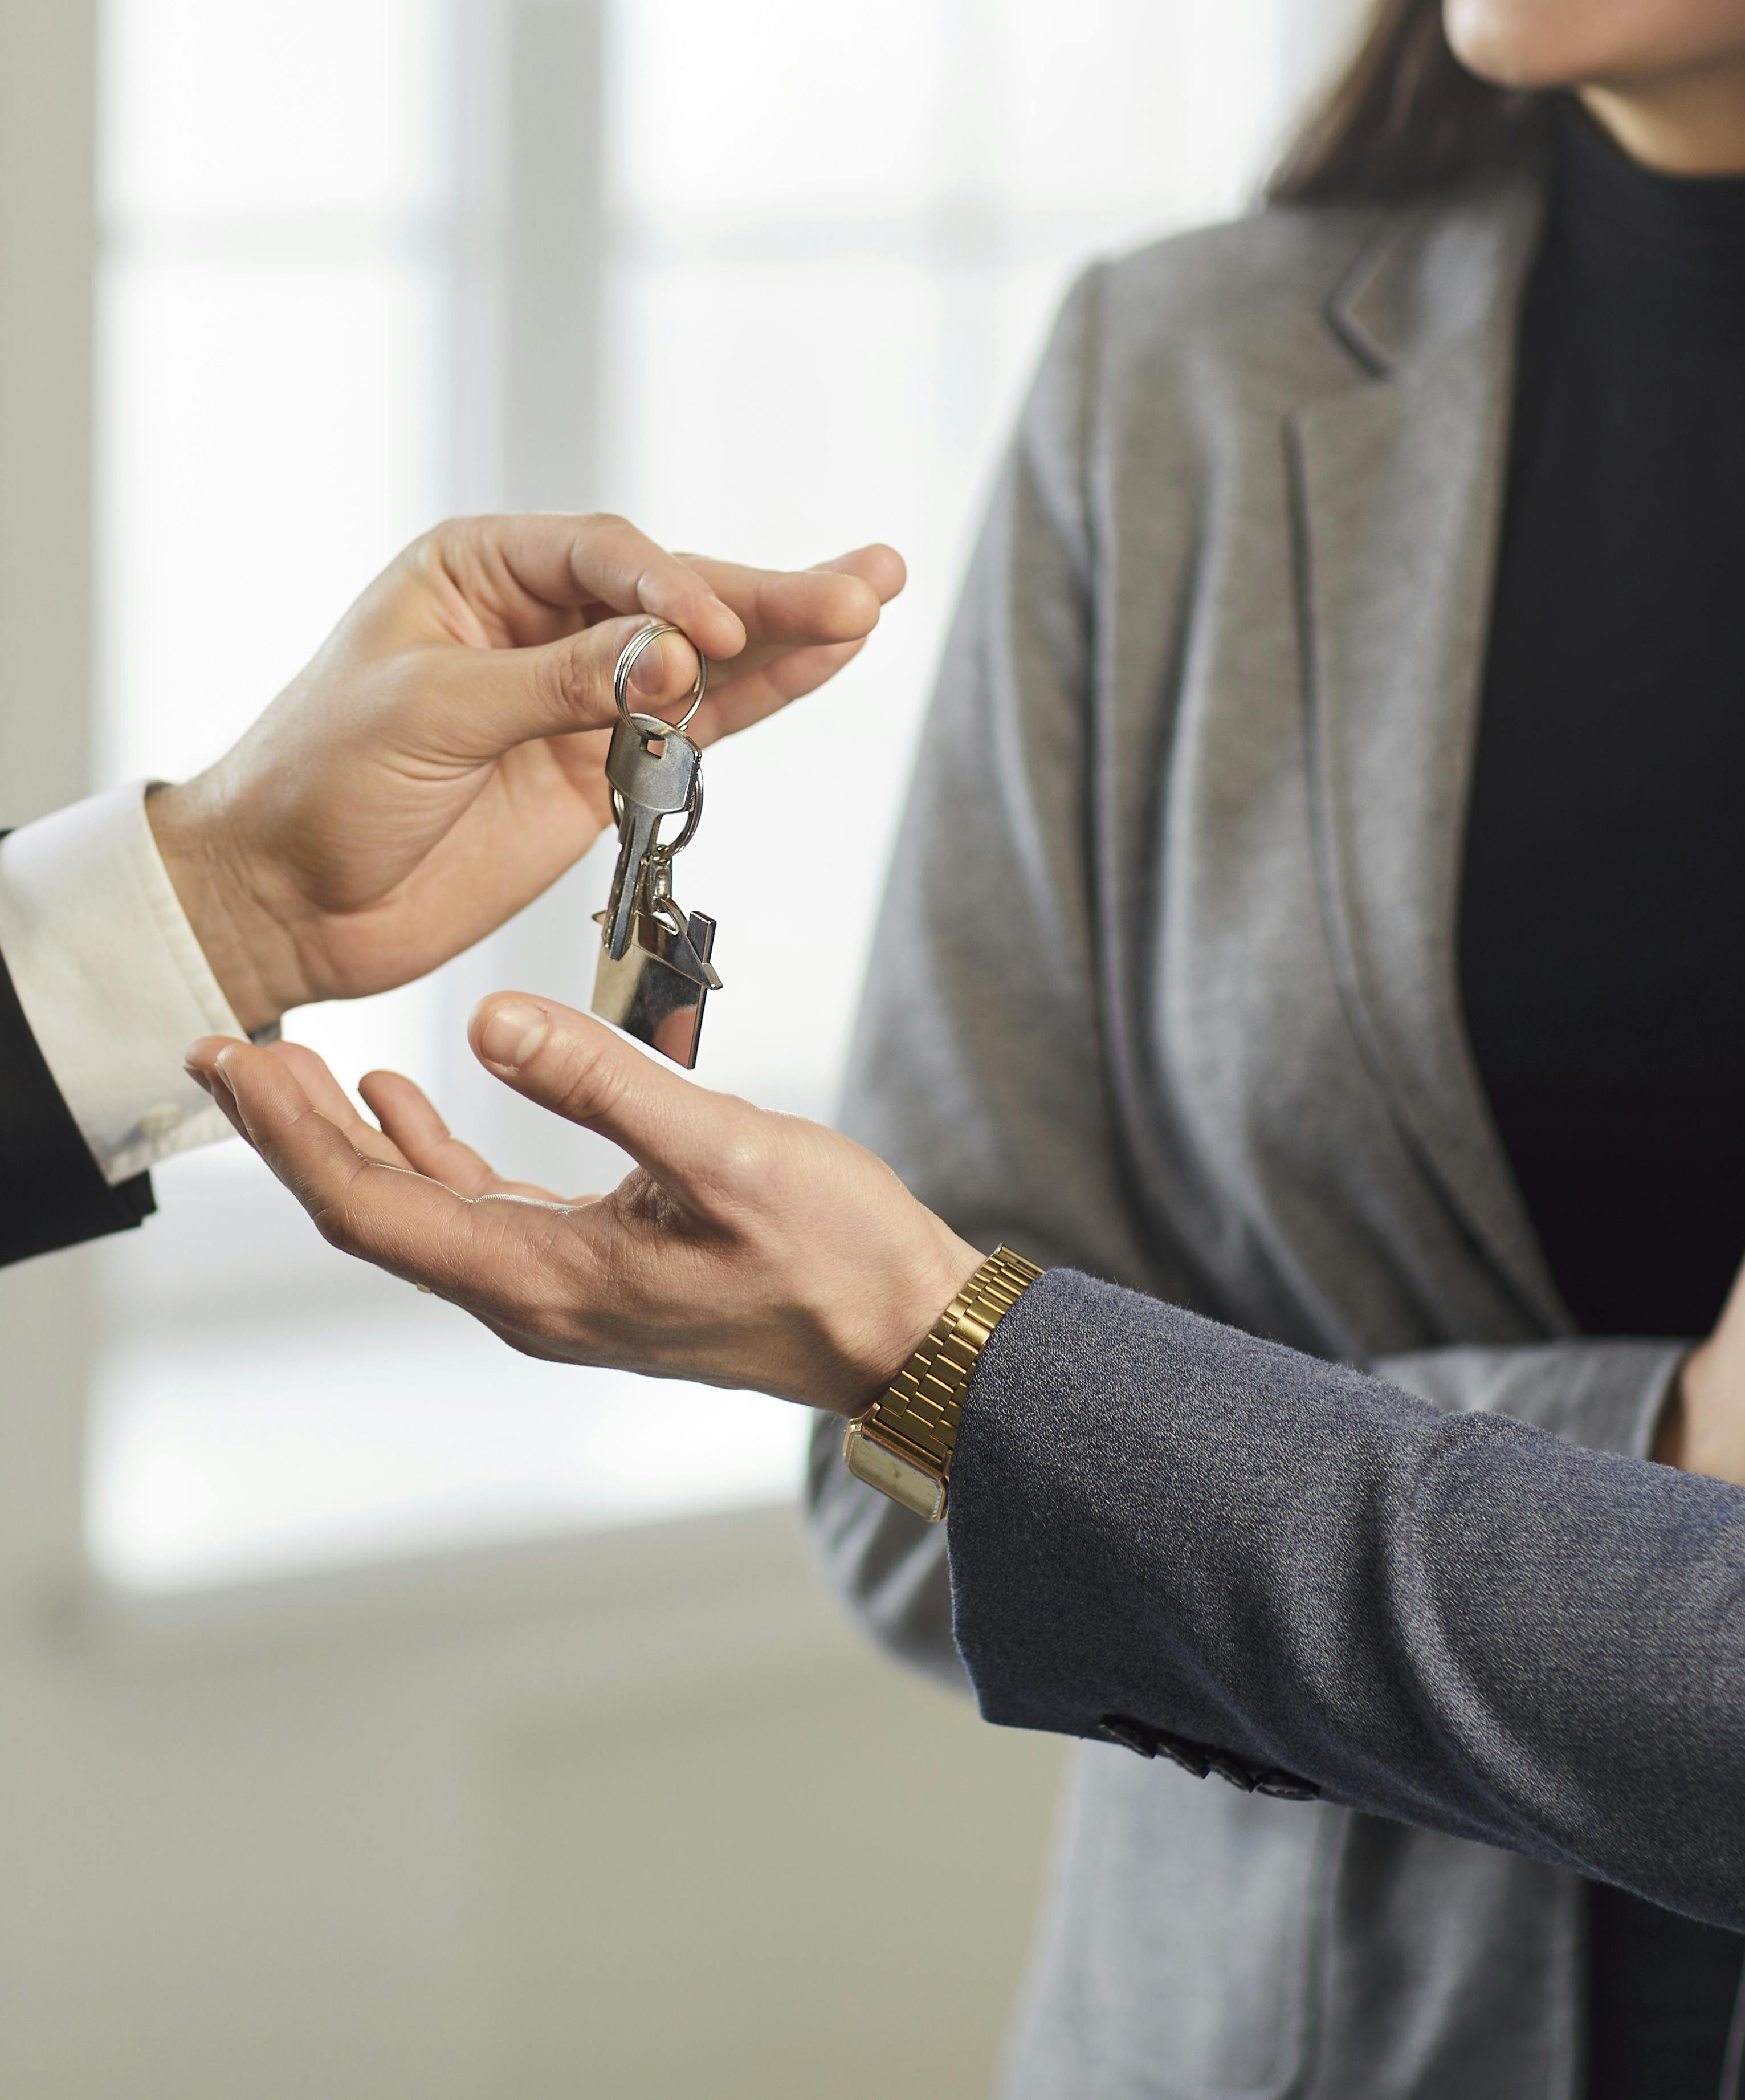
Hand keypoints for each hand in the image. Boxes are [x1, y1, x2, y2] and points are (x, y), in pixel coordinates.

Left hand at [147, 515, 904, 1032]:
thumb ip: (559, 683)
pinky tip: (832, 658)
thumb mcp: (427, 714)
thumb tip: (677, 657)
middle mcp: (543, 618)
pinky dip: (767, 695)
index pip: (605, 559)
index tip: (711, 636)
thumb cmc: (316, 785)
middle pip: (678, 598)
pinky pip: (702, 723)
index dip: (671, 592)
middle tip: (865, 583)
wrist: (284, 902)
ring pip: (709, 655)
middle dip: (769, 596)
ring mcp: (584, 694)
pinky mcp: (608, 765)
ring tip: (875, 597)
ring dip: (792, 633)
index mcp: (479, 571)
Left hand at [185, 994, 981, 1411]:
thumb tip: (488, 1022)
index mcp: (544, 1280)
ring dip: (356, 1142)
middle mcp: (534, 1299)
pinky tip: (417, 1106)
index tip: (230, 1060)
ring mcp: (563, 1293)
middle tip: (232, 1051)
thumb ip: (604, 1082)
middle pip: (375, 1215)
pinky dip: (431, 1156)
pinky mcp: (597, 1273)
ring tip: (301, 1070)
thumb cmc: (833, 1255)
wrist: (901, 1336)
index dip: (289, 1135)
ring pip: (421, 1215)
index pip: (370, 1207)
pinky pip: (478, 1215)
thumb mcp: (724, 1149)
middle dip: (296, 1133)